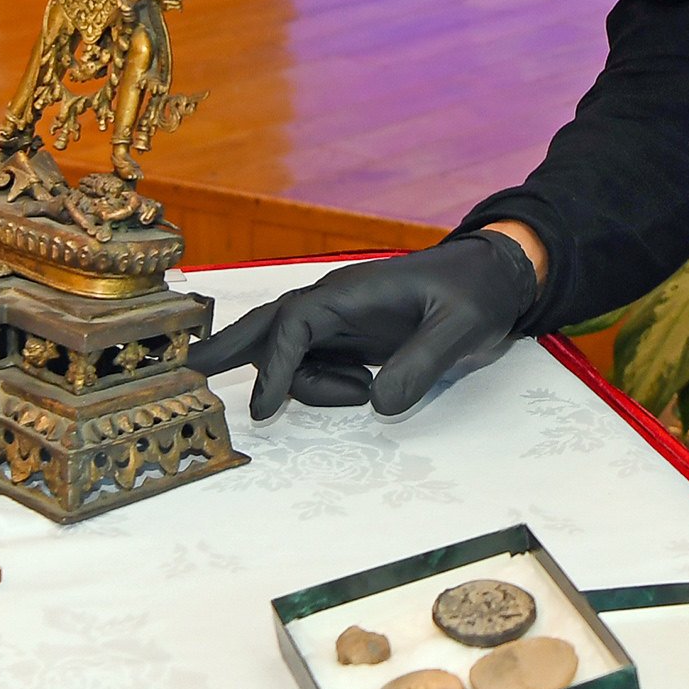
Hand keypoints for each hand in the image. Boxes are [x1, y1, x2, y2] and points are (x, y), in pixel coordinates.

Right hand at [191, 231, 540, 418]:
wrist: (498, 278)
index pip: (295, 325)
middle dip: (232, 346)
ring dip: (302, 381)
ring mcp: (345, 321)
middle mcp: (339, 303)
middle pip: (270, 324)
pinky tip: (358, 392)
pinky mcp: (356, 338)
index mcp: (353, 291)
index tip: (265, 409)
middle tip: (190, 369)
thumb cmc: (478, 293)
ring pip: (294, 352)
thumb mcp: (460, 326)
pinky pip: (317, 362)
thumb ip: (422, 362)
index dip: (275, 366)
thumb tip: (378, 403)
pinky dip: (319, 383)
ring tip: (355, 392)